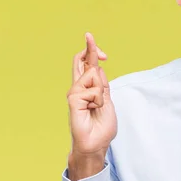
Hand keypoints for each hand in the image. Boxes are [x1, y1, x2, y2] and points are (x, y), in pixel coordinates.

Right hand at [66, 33, 116, 180]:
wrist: (96, 145)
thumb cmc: (101, 127)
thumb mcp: (107, 102)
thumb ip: (103, 86)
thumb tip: (97, 68)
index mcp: (88, 88)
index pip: (87, 65)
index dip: (91, 52)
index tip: (95, 44)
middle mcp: (78, 88)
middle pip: (81, 61)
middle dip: (89, 48)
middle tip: (89, 35)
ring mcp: (74, 93)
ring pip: (93, 76)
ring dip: (101, 92)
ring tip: (97, 106)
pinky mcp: (73, 100)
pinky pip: (91, 90)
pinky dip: (97, 100)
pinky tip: (92, 110)